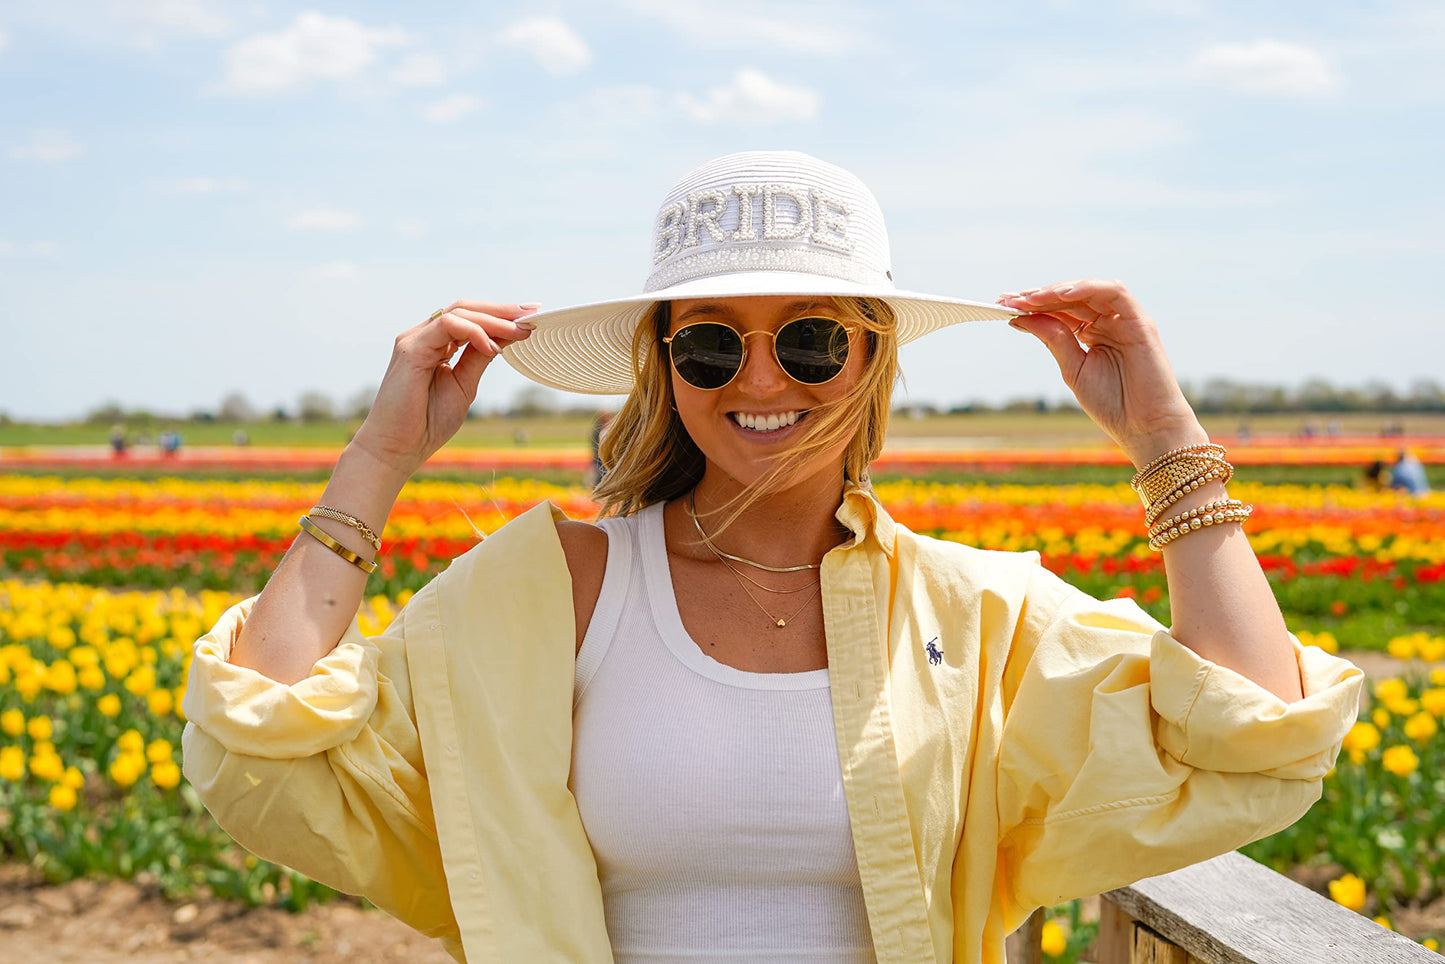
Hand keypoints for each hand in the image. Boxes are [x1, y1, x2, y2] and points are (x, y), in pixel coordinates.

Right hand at [349, 301, 538, 479]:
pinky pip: (447, 326)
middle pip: (465, 309)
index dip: (500, 315)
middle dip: (501, 310)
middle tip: (533, 313)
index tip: (531, 317)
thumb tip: (506, 337)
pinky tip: (492, 346)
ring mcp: (415, 340)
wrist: (398, 449)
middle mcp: (424, 337)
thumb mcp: (464, 384)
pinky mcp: (410, 348)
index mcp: (436, 345)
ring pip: (458, 313)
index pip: (470, 319)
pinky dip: (473, 331)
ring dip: (493, 319)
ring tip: (520, 330)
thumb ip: (479, 358)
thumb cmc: (427, 422)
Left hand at [998, 280, 1206, 465]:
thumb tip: (1021, 317)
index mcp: (1093, 333)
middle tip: (1008, 299)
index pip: (1060, 310)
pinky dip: (1088, 288)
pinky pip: (1114, 292)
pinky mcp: (1140, 321)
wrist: (1145, 427)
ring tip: (1030, 298)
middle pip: (1071, 297)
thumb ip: (1054, 339)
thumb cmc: (1113, 404)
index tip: (1003, 305)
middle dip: (1038, 296)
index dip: (1032, 306)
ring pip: (1089, 290)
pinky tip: (1061, 295)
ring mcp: (1125, 320)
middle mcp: (1109, 322)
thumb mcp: (1073, 368)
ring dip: (1057, 290)